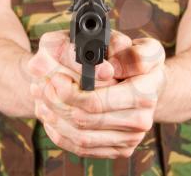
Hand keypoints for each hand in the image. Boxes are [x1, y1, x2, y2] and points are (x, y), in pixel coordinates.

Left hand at [32, 34, 165, 157]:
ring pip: (81, 136)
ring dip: (55, 117)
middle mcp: (141, 119)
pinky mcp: (121, 149)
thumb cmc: (135, 59)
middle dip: (57, 102)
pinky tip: (52, 116)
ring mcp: (131, 138)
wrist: (147, 85)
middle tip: (43, 86)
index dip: (71, 92)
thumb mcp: (131, 41)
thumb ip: (118, 44)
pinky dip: (62, 133)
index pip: (97, 100)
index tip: (55, 79)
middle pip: (84, 119)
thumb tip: (104, 69)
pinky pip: (84, 148)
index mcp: (145, 91)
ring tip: (43, 98)